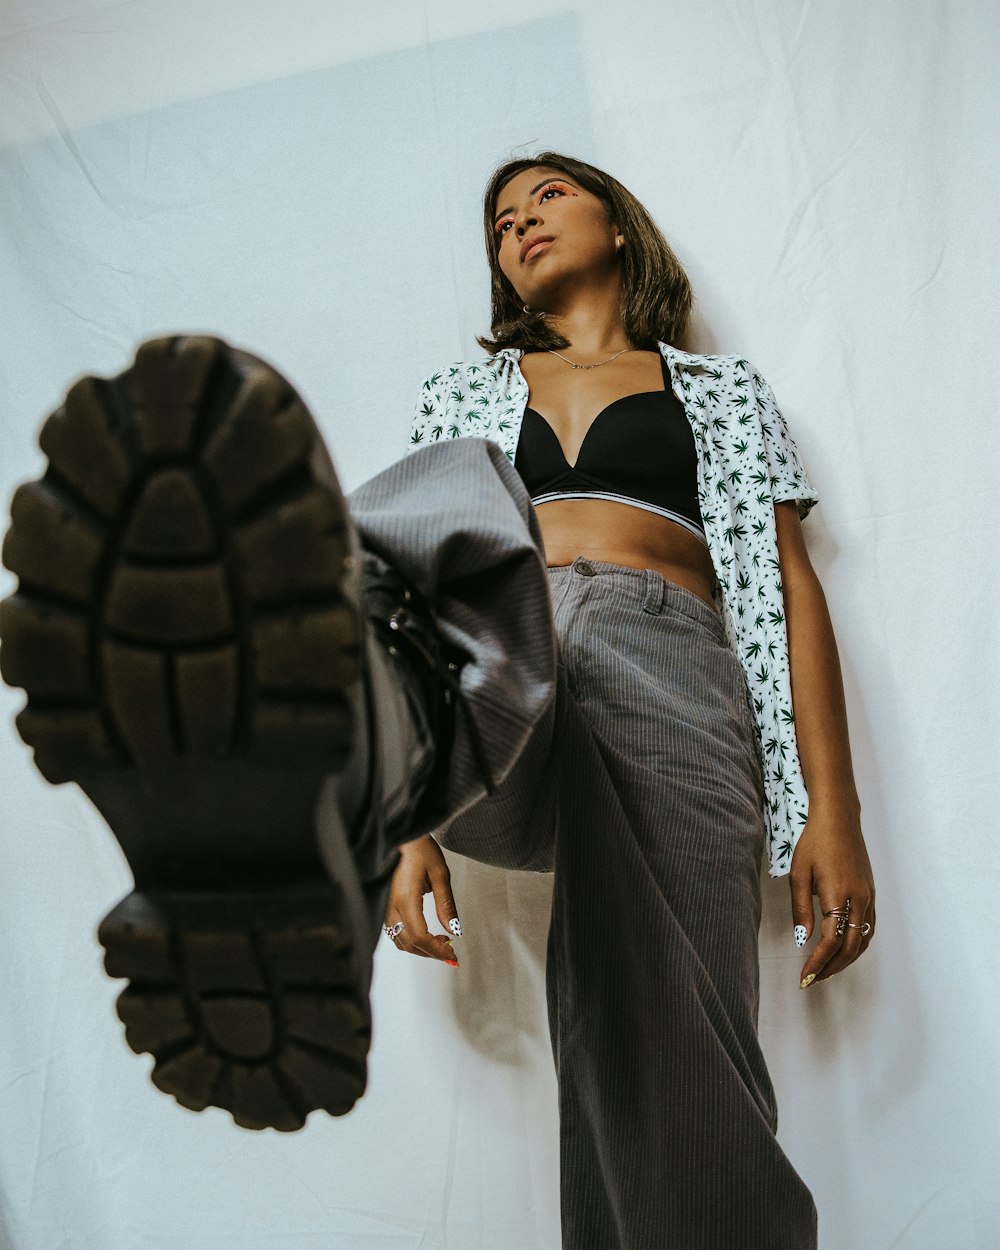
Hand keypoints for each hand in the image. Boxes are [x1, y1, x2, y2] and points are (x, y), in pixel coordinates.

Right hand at [383, 835, 461, 964]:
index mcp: (405, 899)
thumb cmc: (420, 848)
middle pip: (409, 944)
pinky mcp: (384, 904)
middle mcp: (391, 906)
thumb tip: (454, 931)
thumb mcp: (440, 873)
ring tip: (441, 942)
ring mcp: (384, 906)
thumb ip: (446, 905)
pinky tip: (426, 933)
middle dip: (430, 953)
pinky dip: (410, 939)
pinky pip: (394, 931)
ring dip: (420, 948)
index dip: (437, 951)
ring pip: (400, 940)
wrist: (400, 834)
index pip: (420, 937)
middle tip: (450, 953)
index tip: (452, 956)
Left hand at [789, 805, 874, 987]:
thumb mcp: (799, 873)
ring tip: (824, 970)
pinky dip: (856, 945)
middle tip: (811, 981)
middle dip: (831, 968)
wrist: (839, 819)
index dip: (817, 963)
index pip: (830, 942)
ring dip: (844, 961)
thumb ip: (801, 908)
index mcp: (839, 896)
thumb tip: (802, 939)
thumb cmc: (814, 842)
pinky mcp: (871, 893)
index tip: (804, 978)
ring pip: (862, 941)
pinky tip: (842, 950)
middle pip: (849, 947)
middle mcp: (859, 900)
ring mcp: (868, 897)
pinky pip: (868, 928)